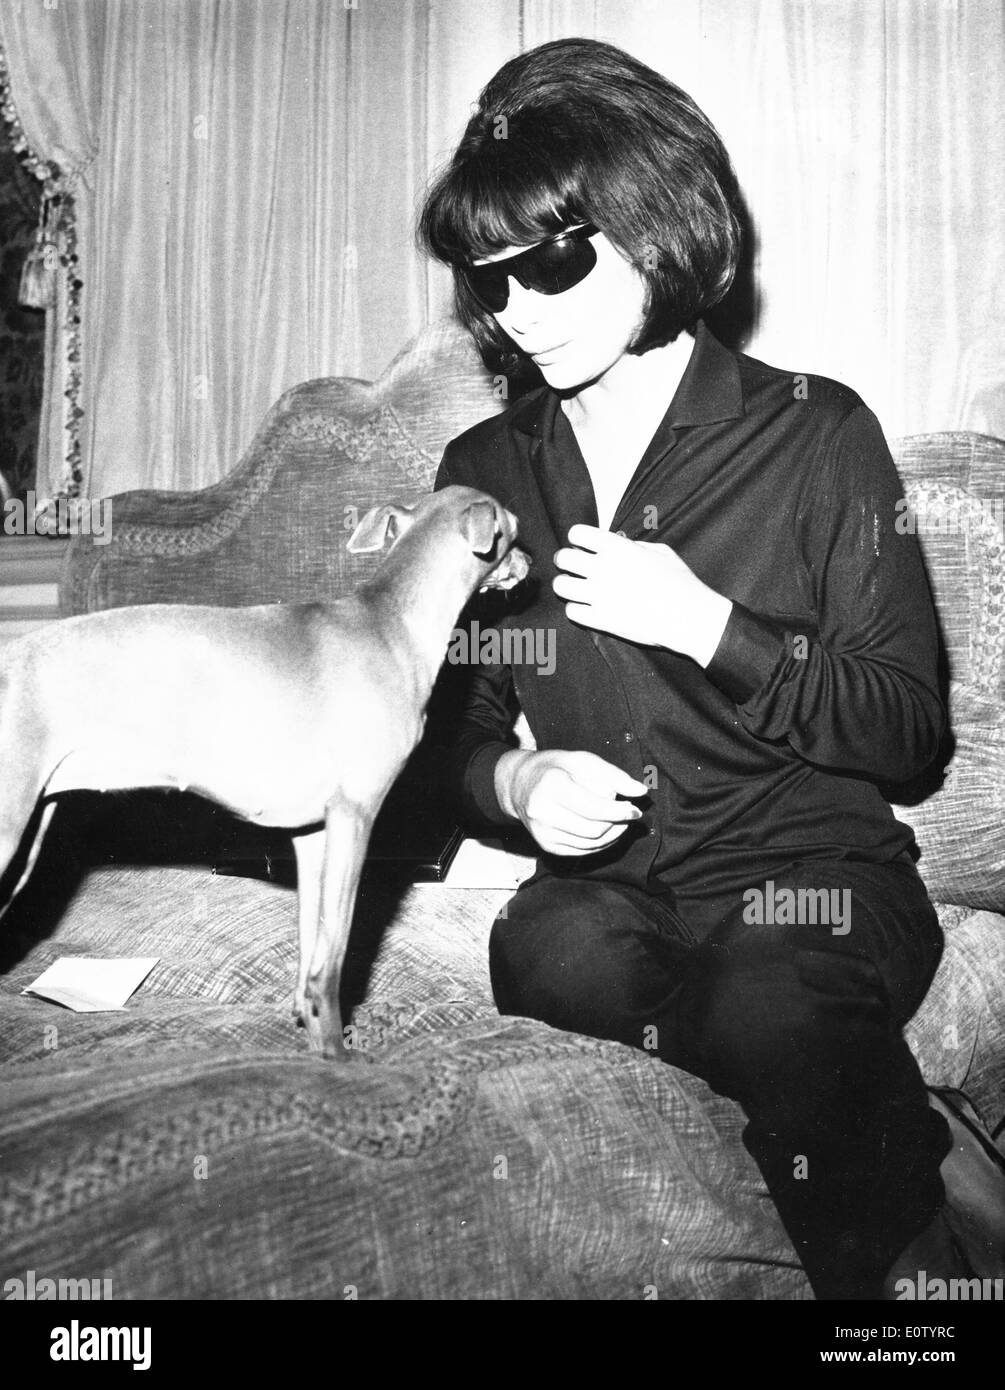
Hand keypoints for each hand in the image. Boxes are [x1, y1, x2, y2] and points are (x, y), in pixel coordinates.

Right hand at [494, 748, 647, 855]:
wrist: (519, 785)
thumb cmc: (555, 768)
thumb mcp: (583, 760)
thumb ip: (614, 775)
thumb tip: (641, 791)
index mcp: (551, 785)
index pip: (594, 808)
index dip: (620, 811)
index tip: (636, 810)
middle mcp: (542, 812)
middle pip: (595, 829)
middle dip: (618, 823)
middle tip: (627, 812)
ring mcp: (542, 833)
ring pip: (591, 844)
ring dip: (613, 834)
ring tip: (618, 820)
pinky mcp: (546, 846)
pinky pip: (583, 851)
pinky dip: (600, 843)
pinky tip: (606, 829)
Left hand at [553, 525, 732, 665]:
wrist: (689, 617)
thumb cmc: (680, 582)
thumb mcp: (660, 552)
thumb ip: (632, 546)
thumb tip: (616, 544)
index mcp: (618, 548)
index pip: (577, 533)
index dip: (577, 539)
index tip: (582, 546)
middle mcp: (604, 568)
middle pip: (562, 558)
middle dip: (566, 561)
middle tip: (574, 567)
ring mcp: (599, 595)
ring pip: (560, 586)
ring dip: (567, 586)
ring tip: (576, 588)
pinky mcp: (600, 620)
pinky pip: (571, 611)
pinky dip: (576, 609)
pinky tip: (587, 608)